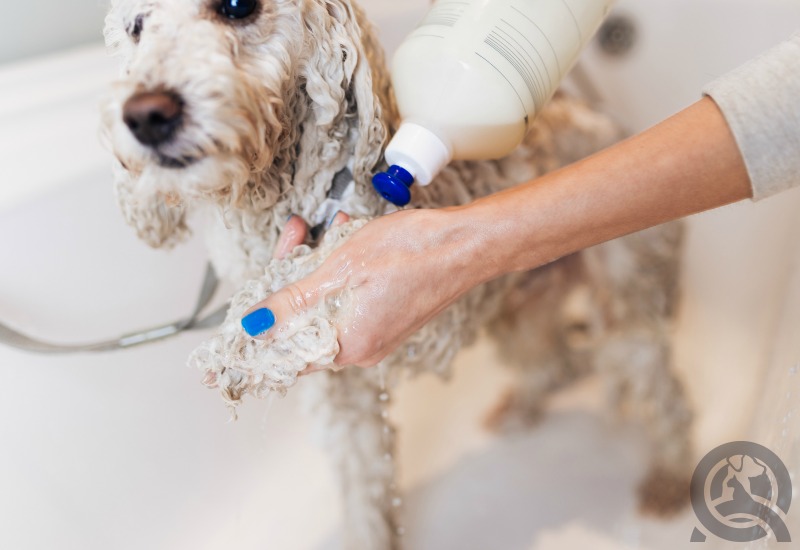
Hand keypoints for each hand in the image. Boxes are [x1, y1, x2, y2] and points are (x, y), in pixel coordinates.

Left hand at [241, 207, 482, 368]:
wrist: (467, 243)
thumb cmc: (413, 251)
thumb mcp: (341, 268)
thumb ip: (294, 301)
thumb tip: (255, 326)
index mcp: (349, 345)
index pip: (287, 352)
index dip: (263, 327)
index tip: (249, 304)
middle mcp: (362, 348)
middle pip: (305, 322)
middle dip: (294, 277)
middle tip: (296, 236)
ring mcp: (377, 333)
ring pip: (327, 305)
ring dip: (320, 268)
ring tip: (331, 231)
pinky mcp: (388, 317)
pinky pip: (349, 300)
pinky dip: (342, 273)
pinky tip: (349, 240)